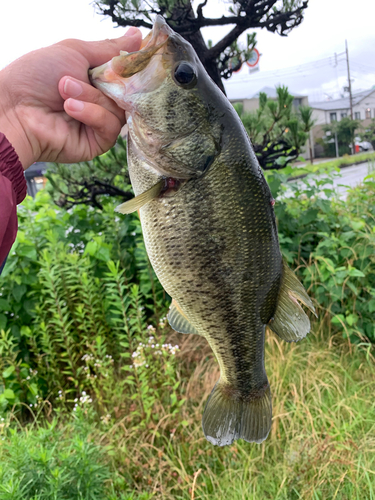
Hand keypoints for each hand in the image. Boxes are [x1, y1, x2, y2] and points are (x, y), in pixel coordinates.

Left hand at [0, 28, 141, 168]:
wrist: (15, 109)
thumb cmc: (35, 77)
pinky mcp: (97, 143)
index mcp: (95, 80)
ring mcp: (99, 124)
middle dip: (106, 81)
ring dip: (91, 96)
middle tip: (86, 74)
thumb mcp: (74, 51)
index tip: (135, 57)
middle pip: (127, 93)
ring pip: (118, 109)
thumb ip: (108, 48)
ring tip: (65, 90)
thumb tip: (138, 35)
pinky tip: (70, 108)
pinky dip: (92, 114)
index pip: (125, 75)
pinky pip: (110, 127)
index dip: (130, 68)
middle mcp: (100, 103)